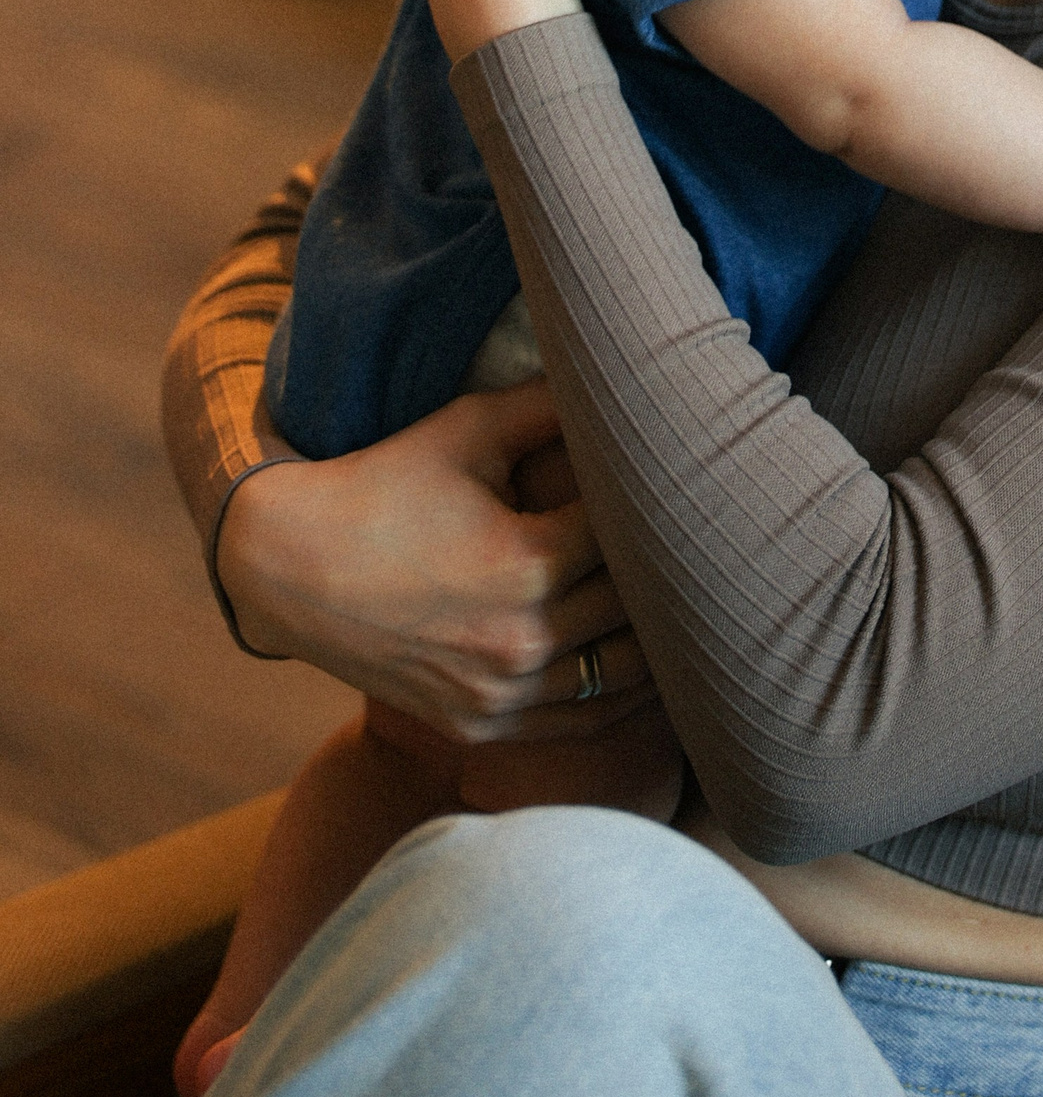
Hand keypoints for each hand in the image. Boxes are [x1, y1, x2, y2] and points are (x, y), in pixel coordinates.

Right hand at [217, 384, 652, 742]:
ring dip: (658, 639)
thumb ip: (551, 404)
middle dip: (663, 567)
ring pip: (623, 673)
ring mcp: (502, 692)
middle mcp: (522, 639)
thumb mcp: (468, 429)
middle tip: (699, 536)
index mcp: (529, 562)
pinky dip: (618, 694)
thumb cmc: (384, 485)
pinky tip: (650, 664)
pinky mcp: (482, 724)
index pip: (631, 535)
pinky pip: (580, 722)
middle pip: (639, 606)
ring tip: (685, 600)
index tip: (678, 479)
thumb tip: (617, 371)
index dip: (656, 504)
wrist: (289, 567)